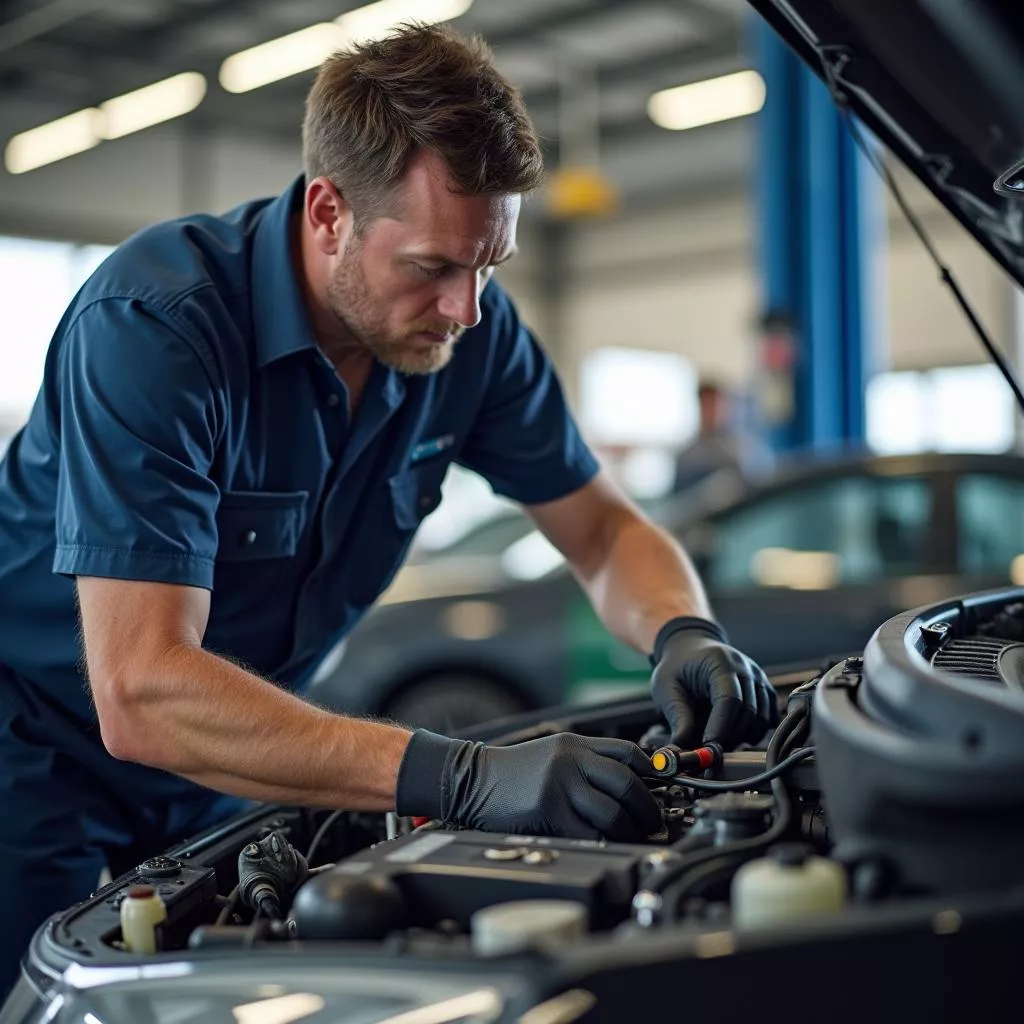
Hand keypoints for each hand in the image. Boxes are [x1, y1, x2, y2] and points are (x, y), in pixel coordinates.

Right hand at [395, 731, 661, 840]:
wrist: (471, 778)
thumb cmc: (511, 771)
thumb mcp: (551, 753)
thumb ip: (585, 762)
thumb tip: (627, 785)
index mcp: (574, 744)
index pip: (628, 752)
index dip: (654, 769)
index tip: (665, 785)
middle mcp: (571, 761)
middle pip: (628, 783)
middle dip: (648, 808)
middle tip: (654, 823)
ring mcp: (560, 786)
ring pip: (613, 812)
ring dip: (630, 830)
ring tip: (634, 838)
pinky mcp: (549, 812)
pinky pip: (589, 833)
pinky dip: (604, 842)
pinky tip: (608, 846)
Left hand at [650, 616, 777, 749]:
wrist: (691, 649)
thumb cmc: (677, 667)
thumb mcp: (666, 688)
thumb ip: (676, 716)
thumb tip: (681, 748)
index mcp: (720, 661)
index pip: (729, 699)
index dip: (721, 727)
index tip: (708, 747)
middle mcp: (745, 667)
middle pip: (748, 711)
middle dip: (729, 737)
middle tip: (708, 750)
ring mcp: (758, 678)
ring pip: (761, 719)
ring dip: (741, 737)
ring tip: (717, 738)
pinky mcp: (764, 689)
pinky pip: (767, 719)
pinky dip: (752, 732)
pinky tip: (732, 732)